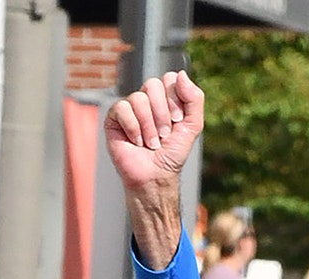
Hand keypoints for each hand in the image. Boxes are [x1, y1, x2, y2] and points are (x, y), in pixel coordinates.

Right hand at [104, 72, 204, 267]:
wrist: (156, 175)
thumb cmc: (173, 153)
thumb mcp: (193, 126)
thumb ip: (194, 99)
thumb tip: (180, 73)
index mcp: (165, 98)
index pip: (169, 79)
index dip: (175, 99)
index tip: (177, 120)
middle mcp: (146, 99)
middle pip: (153, 85)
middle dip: (162, 113)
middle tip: (165, 134)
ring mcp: (129, 107)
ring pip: (138, 98)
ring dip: (149, 126)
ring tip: (151, 143)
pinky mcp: (114, 118)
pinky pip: (122, 108)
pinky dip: (134, 128)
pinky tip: (137, 142)